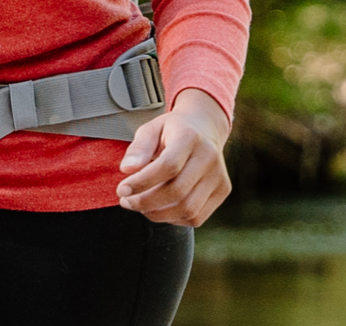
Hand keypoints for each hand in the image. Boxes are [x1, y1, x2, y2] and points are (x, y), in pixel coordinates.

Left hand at [117, 88, 231, 226]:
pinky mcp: (223, 191)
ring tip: (140, 206)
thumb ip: (139, 148)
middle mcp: (209, 157)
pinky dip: (174, 219)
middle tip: (126, 202)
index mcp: (190, 137)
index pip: (168, 166)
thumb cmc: (171, 130)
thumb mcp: (151, 129)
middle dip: (146, 202)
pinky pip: (196, 217)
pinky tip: (160, 208)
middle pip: (177, 191)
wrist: (204, 127)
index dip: (142, 182)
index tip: (121, 190)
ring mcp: (219, 176)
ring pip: (188, 209)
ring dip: (158, 214)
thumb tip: (127, 170)